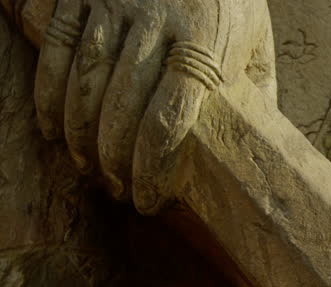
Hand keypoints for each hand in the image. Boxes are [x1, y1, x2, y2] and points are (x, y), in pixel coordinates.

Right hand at [34, 0, 275, 212]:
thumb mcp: (256, 40)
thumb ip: (257, 89)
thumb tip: (257, 147)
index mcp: (206, 44)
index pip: (169, 120)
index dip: (150, 169)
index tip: (147, 201)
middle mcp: (158, 24)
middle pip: (122, 108)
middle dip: (114, 160)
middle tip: (116, 191)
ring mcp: (117, 4)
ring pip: (86, 82)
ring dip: (80, 135)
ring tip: (88, 169)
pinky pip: (58, 49)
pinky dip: (49, 94)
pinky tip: (53, 130)